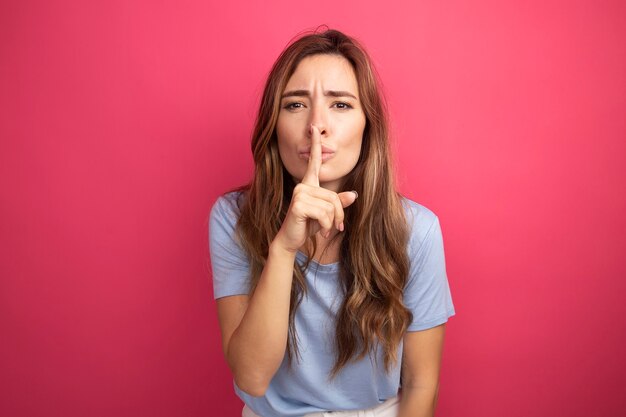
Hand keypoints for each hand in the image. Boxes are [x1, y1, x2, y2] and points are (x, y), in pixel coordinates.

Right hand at [274, 125, 357, 252]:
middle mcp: (303, 185)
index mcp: (309, 184)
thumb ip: (338, 203)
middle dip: (338, 215)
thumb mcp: (327, 214)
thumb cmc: (308, 225)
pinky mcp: (299, 204)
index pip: (313, 161)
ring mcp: (300, 193)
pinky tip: (320, 231)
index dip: (315, 144)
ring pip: (330, 206)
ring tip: (325, 229)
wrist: (291, 239)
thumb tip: (354, 195)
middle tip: (336, 227)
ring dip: (332, 222)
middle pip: (334, 196)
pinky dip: (326, 225)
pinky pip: (324, 213)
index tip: (314, 128)